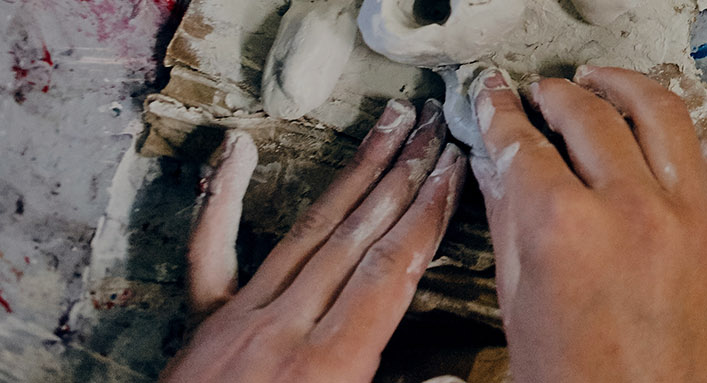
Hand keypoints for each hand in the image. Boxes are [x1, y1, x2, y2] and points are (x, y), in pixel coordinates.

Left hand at [164, 100, 465, 381]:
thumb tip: (452, 379)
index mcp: (328, 364)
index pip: (390, 269)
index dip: (428, 214)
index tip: (455, 167)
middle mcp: (284, 329)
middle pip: (356, 235)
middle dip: (402, 175)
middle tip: (436, 126)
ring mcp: (239, 320)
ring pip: (306, 232)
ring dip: (353, 174)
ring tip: (387, 127)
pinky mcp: (205, 325)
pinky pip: (212, 253)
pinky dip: (224, 199)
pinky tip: (240, 151)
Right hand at [463, 65, 706, 381]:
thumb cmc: (582, 382)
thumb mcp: (521, 299)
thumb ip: (511, 217)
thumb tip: (501, 161)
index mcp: (567, 229)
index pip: (525, 143)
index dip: (504, 113)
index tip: (500, 100)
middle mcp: (636, 213)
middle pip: (592, 116)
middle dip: (559, 96)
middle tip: (545, 94)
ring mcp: (697, 222)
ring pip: (665, 116)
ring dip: (626, 91)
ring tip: (605, 85)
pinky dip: (688, 141)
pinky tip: (668, 137)